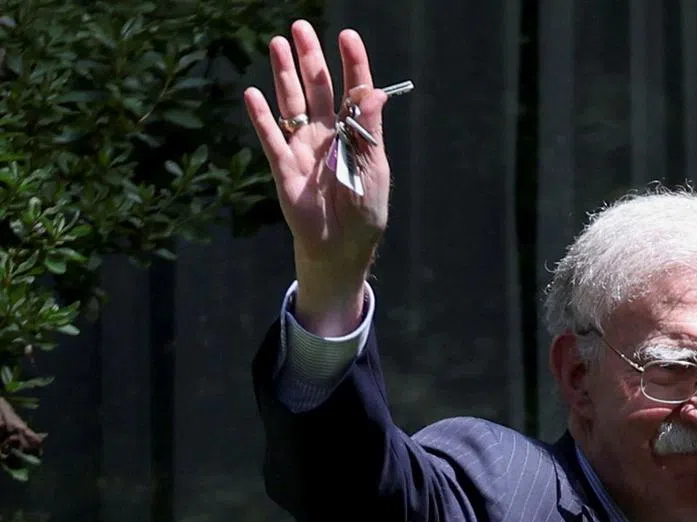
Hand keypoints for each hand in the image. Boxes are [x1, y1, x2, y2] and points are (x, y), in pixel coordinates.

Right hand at [243, 20, 389, 333]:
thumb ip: (369, 132)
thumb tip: (374, 93)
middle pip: (319, 88)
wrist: (340, 248)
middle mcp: (329, 134)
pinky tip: (251, 93)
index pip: (355, 91)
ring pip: (293, 104)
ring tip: (278, 43)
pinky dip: (261, 117)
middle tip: (301, 26)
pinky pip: (270, 137)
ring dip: (285, 75)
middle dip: (311, 58)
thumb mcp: (373, 172)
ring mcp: (304, 148)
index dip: (352, 64)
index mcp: (357, 134)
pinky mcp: (283, 167)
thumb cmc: (364, 213)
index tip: (347, 36)